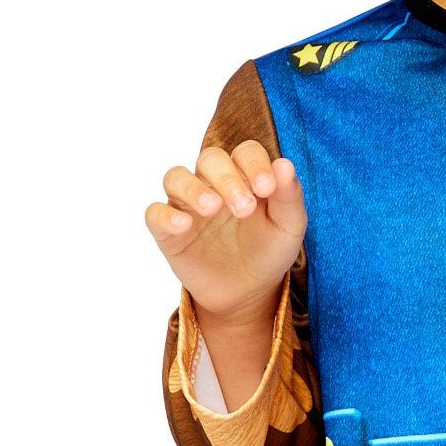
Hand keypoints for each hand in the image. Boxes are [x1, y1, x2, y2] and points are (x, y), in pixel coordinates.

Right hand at [145, 141, 306, 332]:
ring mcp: (187, 204)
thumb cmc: (268, 251)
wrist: (248, 292)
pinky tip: (184, 226)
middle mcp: (212, 182)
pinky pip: (155, 214)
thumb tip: (284, 164)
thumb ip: (289, 197)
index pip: (246, 152)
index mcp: (244, 174)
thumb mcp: (288, 227)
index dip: (255, 164)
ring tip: (212, 207)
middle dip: (227, 179)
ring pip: (176, 178)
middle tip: (244, 208)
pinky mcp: (168, 230)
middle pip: (210, 159)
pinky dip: (166, 216)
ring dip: (193, 188)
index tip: (267, 188)